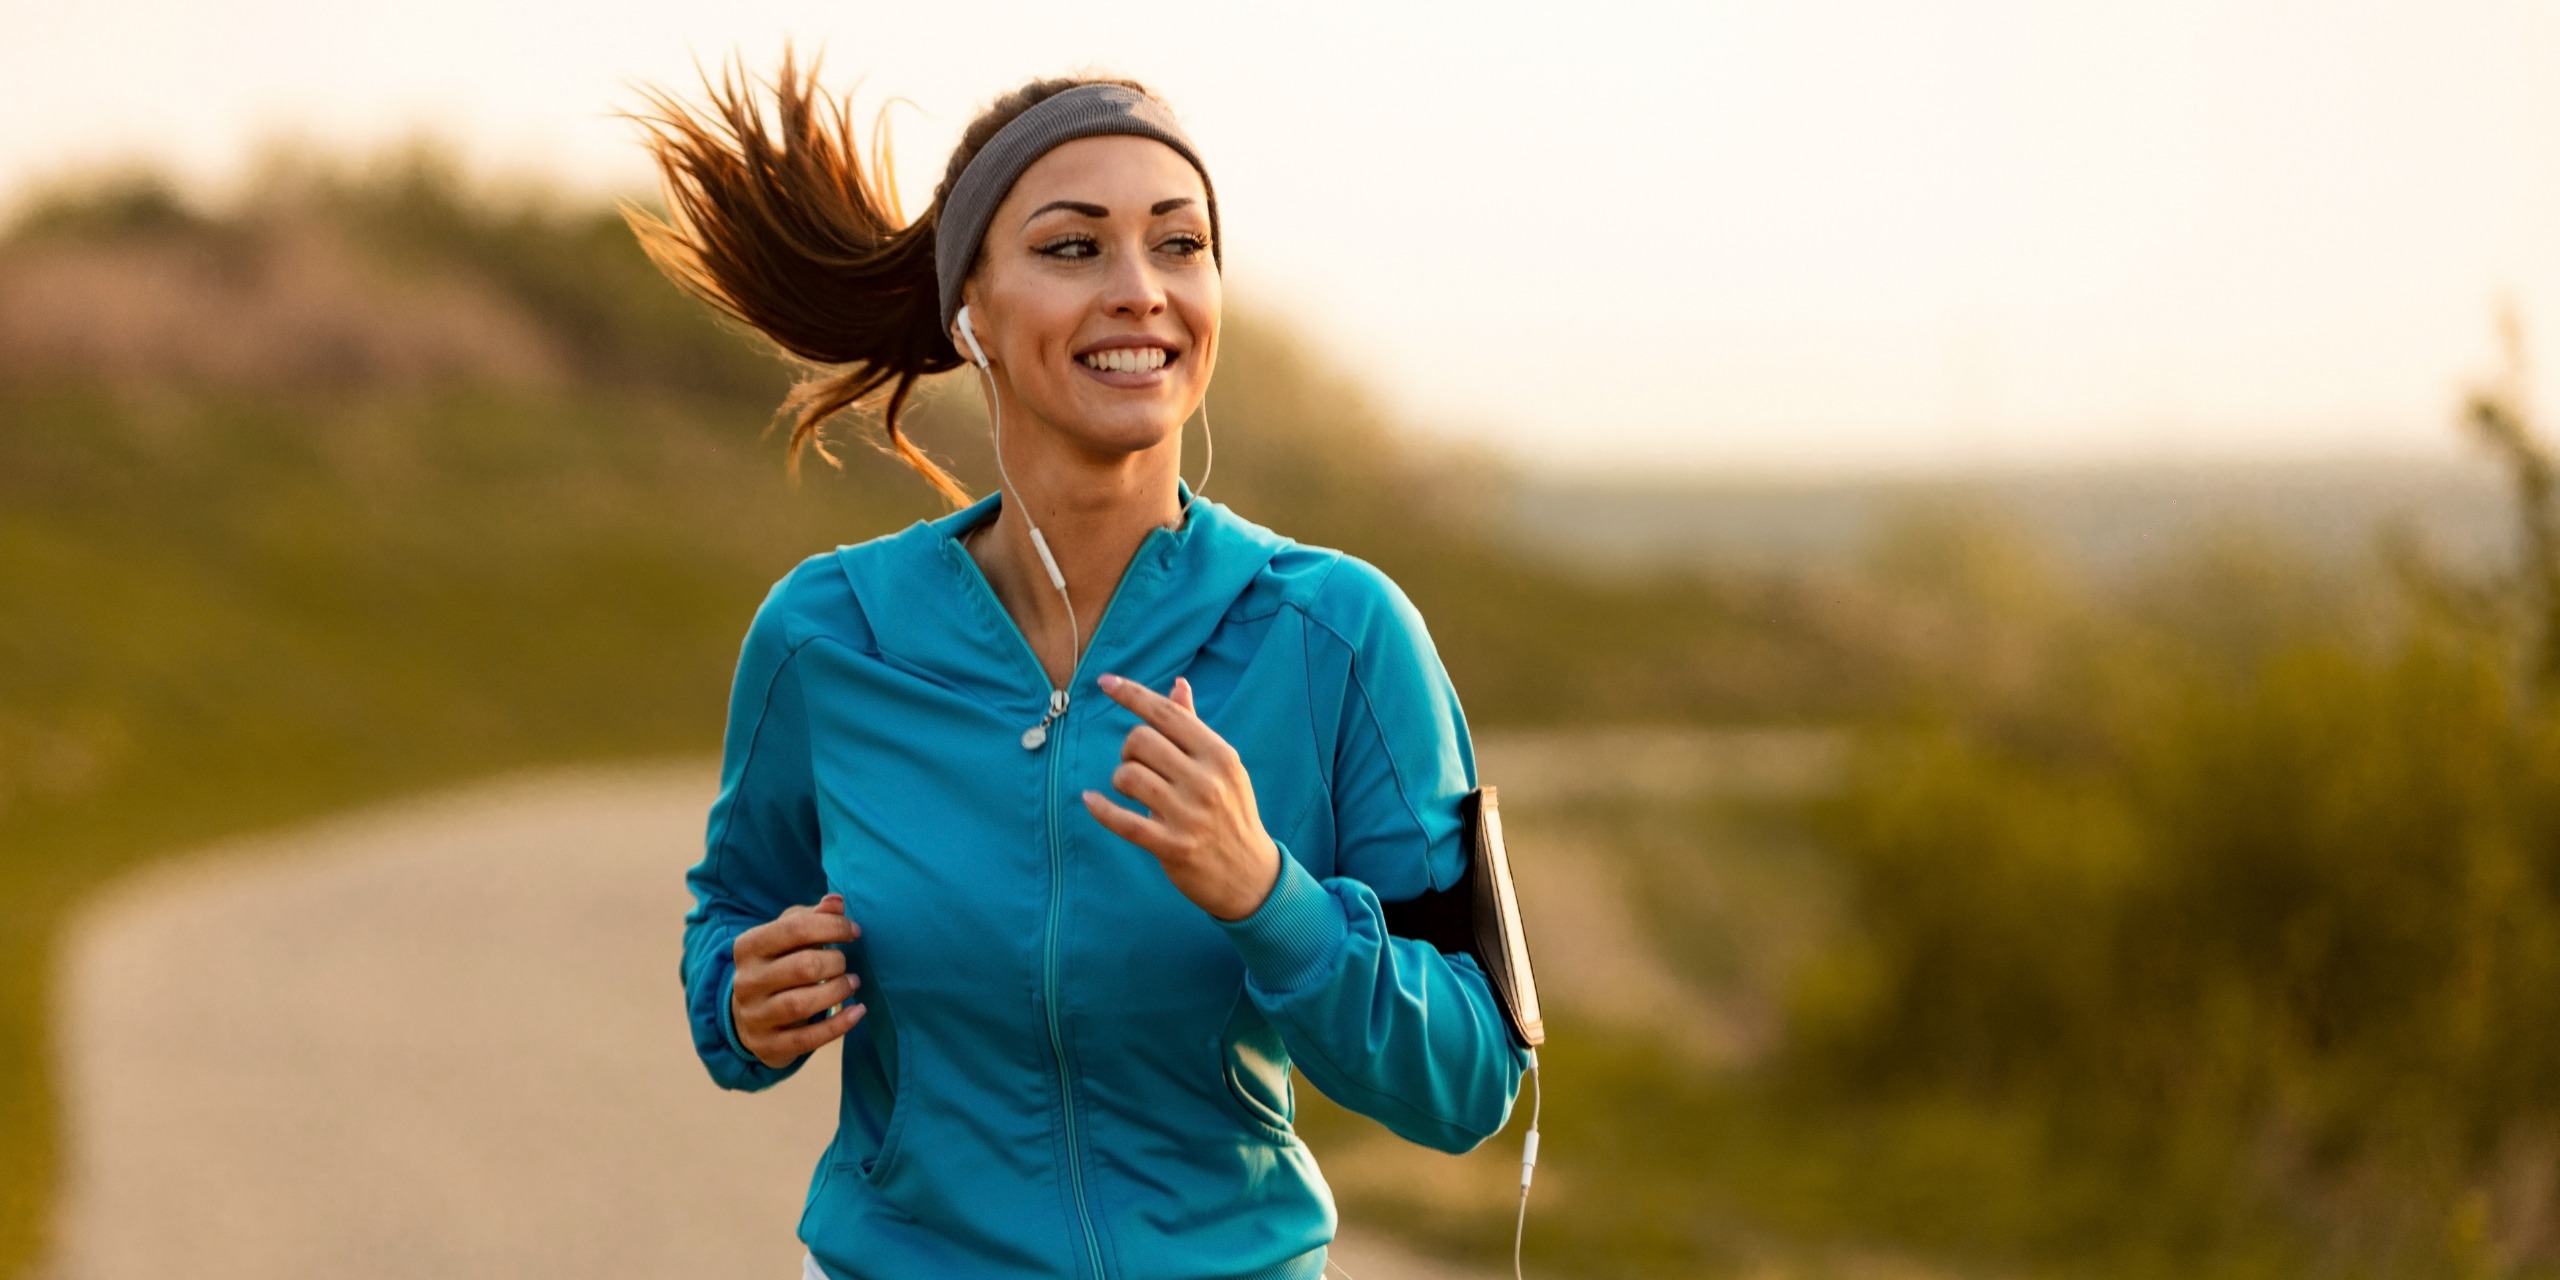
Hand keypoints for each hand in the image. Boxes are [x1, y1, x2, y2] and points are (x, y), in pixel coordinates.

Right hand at [730, 892, 865, 1068]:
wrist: (749, 1016)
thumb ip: (811, 917)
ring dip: (837, 991)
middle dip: (836, 962)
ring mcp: (754, 1016)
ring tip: (852, 983)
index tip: (854, 931)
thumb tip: (835, 901)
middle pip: (803, 967)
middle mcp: (746, 981)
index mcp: (748, 947)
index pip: (794, 928)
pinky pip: (807, 1039)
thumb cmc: (778, 965)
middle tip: (846, 963)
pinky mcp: (767, 1045)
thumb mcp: (787, 936)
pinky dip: (838, 1025)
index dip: (832, 926)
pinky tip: (857, 1012)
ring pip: (802, 1004)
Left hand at [1082, 673, 1282, 921]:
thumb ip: (1195, 727)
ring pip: (1128, 776)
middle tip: (1137, 765)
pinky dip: (1101, 809)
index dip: (1131, 694)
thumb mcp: (1223, 767)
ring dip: (1120, 780)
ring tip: (1131, 790)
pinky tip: (1091, 801)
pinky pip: (1123, 821)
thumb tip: (1178, 685)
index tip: (1104, 682)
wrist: (1251, 875)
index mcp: (1219, 755)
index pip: (1167, 714)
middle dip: (1128, 750)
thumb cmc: (1232, 813)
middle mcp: (1206, 780)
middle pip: (1141, 741)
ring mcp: (1189, 815)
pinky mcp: (1173, 846)